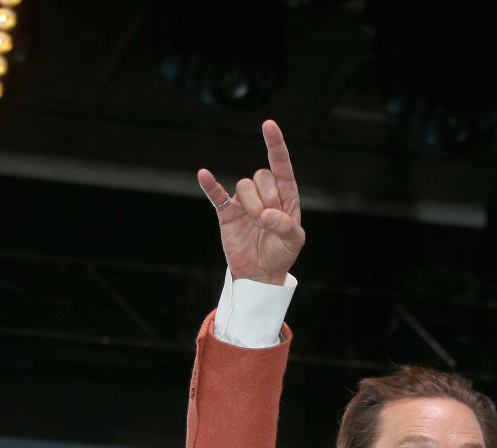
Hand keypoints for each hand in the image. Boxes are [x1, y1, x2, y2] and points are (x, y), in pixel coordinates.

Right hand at [198, 119, 305, 285]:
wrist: (260, 274)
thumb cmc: (281, 254)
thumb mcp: (293, 242)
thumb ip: (286, 226)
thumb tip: (267, 215)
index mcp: (285, 197)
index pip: (281, 166)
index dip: (275, 146)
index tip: (268, 125)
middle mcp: (264, 194)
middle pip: (261, 176)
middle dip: (267, 198)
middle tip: (268, 221)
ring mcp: (244, 201)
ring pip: (244, 185)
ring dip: (251, 204)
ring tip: (257, 224)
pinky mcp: (227, 212)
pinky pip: (216, 194)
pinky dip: (210, 185)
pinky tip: (204, 175)